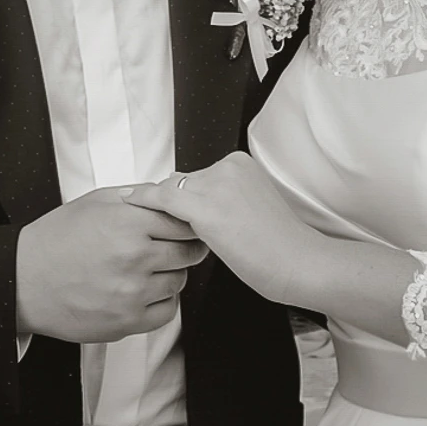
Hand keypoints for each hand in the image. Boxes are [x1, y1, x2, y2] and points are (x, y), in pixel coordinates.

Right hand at [15, 187, 206, 344]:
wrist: (26, 279)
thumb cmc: (57, 238)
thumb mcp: (95, 201)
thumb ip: (136, 196)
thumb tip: (167, 194)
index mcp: (128, 223)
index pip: (183, 222)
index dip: (189, 222)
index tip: (188, 224)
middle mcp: (134, 259)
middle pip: (188, 252)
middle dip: (187, 246)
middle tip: (177, 244)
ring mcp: (132, 294)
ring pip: (179, 282)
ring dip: (172, 273)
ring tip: (152, 267)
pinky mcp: (127, 322)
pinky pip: (167, 312)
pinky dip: (163, 301)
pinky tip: (147, 290)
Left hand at [126, 153, 317, 309]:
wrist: (299, 262)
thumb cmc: (280, 247)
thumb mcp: (252, 209)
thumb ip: (225, 200)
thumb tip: (193, 203)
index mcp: (241, 164)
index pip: (199, 178)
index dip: (181, 196)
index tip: (157, 200)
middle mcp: (227, 166)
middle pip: (185, 183)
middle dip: (172, 203)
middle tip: (148, 214)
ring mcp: (216, 184)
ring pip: (174, 192)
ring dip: (160, 209)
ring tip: (140, 217)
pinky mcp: (205, 206)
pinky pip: (164, 199)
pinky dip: (143, 200)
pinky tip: (127, 201)